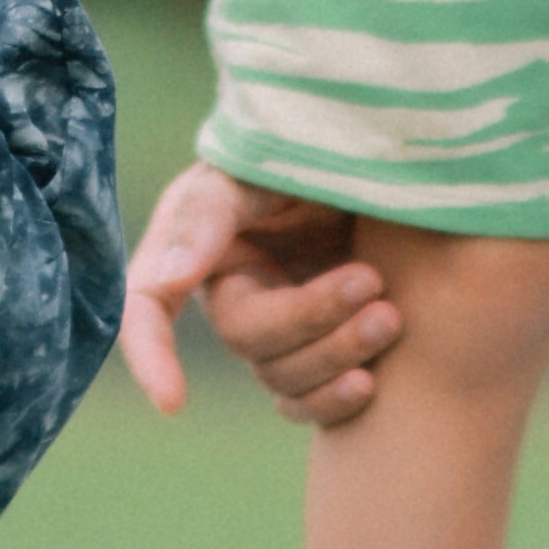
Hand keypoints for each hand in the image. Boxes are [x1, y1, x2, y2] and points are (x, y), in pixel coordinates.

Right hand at [118, 151, 402, 427]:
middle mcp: (230, 291)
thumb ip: (210, 212)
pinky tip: (371, 383)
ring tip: (391, 316)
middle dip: (309, 316)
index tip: (174, 402)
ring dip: (336, 352)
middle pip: (246, 338)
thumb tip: (169, 280)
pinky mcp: (316, 354)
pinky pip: (307, 402)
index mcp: (199, 241)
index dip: (151, 356)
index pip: (149, 306)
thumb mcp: (261, 162)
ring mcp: (275, 328)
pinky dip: (335, 401)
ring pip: (282, 377)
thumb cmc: (318, 145)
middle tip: (372, 281)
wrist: (398, 163)